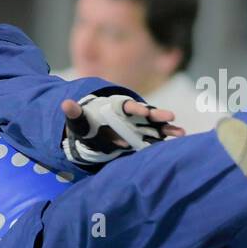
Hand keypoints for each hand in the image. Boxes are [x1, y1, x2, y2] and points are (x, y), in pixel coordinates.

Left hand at [60, 95, 183, 165]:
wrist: (92, 134)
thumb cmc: (86, 125)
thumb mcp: (78, 121)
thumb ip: (74, 114)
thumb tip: (65, 104)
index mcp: (117, 109)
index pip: (128, 106)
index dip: (136, 108)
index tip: (142, 111)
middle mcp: (131, 117)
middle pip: (146, 114)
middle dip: (158, 116)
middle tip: (171, 116)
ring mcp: (138, 128)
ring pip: (155, 126)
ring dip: (167, 129)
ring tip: (181, 133)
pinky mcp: (141, 138)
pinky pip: (156, 138)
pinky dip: (165, 140)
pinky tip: (178, 143)